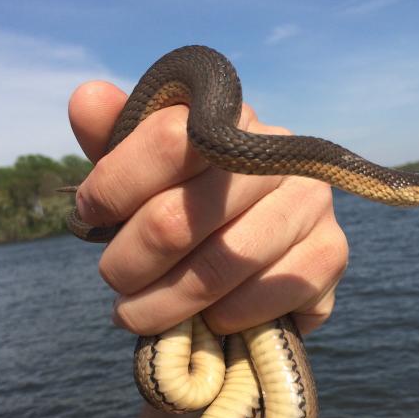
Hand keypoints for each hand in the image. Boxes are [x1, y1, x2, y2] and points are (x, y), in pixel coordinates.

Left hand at [68, 80, 348, 335]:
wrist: (257, 255)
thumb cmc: (184, 206)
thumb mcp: (142, 171)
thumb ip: (113, 139)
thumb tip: (86, 99)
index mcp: (229, 116)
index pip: (165, 139)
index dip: (112, 188)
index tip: (90, 217)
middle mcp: (279, 150)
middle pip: (178, 217)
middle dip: (126, 263)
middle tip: (114, 281)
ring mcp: (311, 201)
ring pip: (218, 266)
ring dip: (163, 304)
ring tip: (137, 313)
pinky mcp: (332, 253)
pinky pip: (261, 298)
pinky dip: (221, 318)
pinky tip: (206, 317)